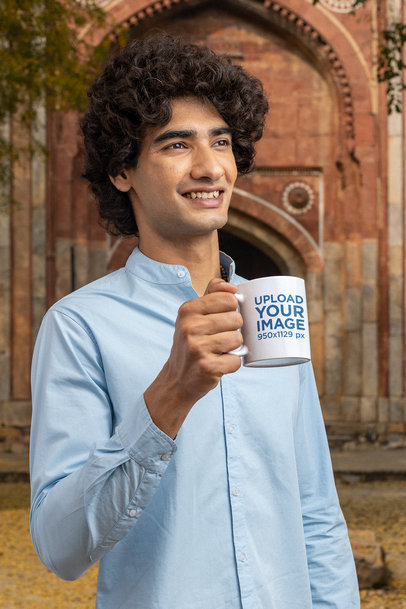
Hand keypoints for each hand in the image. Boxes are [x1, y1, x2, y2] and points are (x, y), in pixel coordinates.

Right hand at [144, 278, 242, 437]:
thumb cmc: (192, 342)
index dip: (231, 310)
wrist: (178, 378)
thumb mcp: (195, 315)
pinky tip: (218, 364)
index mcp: (188, 309)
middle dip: (233, 330)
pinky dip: (232, 364)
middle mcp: (190, 327)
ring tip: (218, 351)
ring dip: (233, 347)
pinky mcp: (207, 367)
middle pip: (236, 319)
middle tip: (219, 338)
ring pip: (238, 339)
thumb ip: (213, 293)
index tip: (221, 319)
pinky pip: (236, 360)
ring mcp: (198, 348)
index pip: (229, 299)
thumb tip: (232, 286)